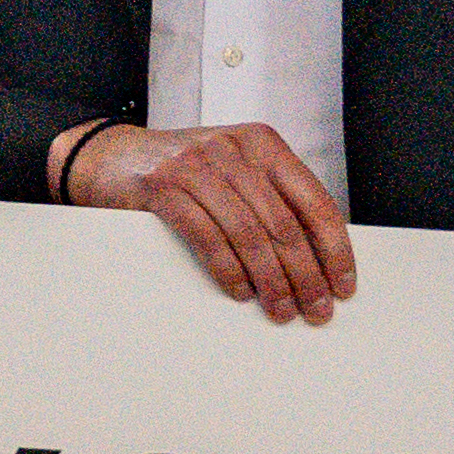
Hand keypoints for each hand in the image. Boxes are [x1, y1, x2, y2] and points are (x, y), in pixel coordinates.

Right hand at [67, 117, 353, 321]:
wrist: (111, 158)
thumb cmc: (183, 171)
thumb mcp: (234, 169)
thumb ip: (272, 197)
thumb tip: (317, 257)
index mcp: (262, 144)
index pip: (314, 200)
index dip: (334, 248)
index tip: (342, 284)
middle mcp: (233, 149)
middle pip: (283, 223)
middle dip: (305, 275)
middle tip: (316, 309)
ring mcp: (196, 166)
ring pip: (249, 233)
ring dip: (270, 280)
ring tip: (281, 310)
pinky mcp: (163, 187)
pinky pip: (206, 236)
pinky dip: (228, 270)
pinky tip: (240, 291)